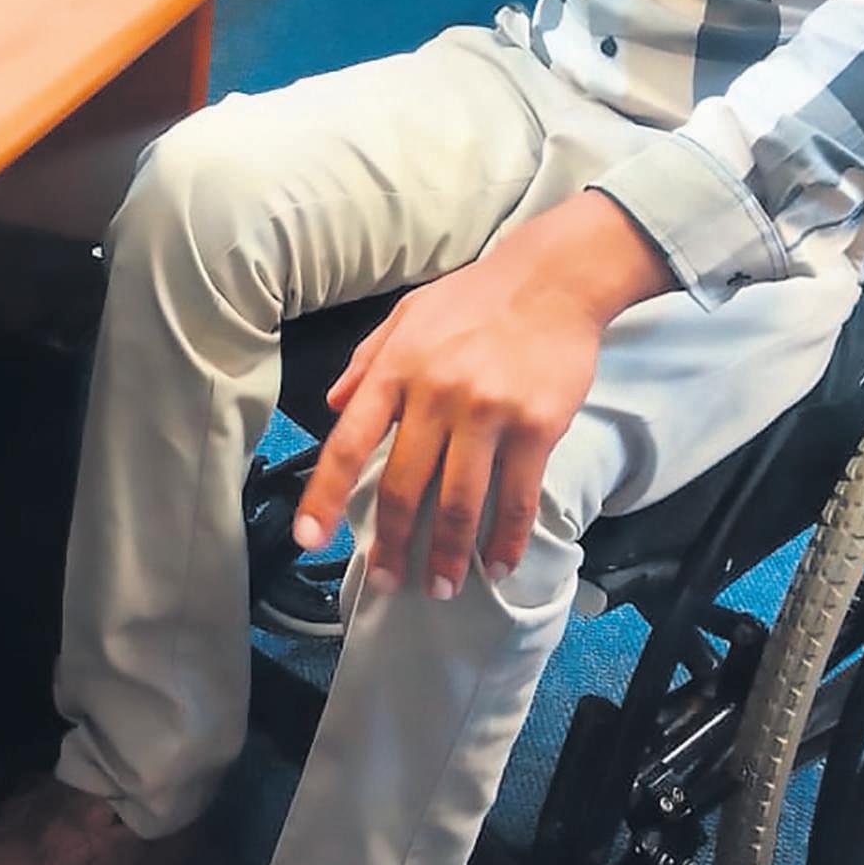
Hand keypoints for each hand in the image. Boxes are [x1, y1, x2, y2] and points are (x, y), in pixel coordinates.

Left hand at [293, 193, 673, 599]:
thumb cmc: (477, 295)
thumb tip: (333, 404)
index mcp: (396, 369)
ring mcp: (488, 413)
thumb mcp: (407, 314)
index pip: (348, 444)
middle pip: (402, 487)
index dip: (324, 497)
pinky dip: (505, 539)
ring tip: (440, 587)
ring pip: (458, 504)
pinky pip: (516, 497)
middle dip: (391, 544)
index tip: (310, 539)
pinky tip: (497, 564)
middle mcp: (436, 395)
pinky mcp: (536, 427)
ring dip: (446, 556)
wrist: (553, 277)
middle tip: (389, 581)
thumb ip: (366, 360)